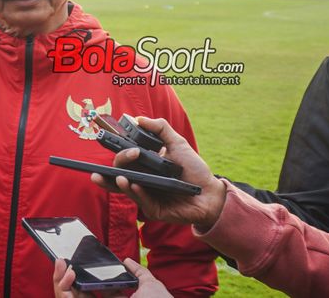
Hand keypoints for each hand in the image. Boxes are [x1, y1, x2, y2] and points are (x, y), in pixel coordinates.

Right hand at [53, 257, 171, 297]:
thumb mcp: (150, 285)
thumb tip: (126, 260)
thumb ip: (137, 273)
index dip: (80, 279)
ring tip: (62, 265)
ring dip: (61, 282)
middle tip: (62, 262)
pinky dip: (64, 289)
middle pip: (77, 296)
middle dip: (64, 279)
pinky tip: (67, 275)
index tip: (74, 265)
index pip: (92, 293)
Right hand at [91, 117, 225, 229]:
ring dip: (121, 183)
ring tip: (120, 176)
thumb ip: (160, 128)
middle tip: (131, 155)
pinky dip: (137, 194)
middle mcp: (142, 180)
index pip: (124, 160)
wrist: (210, 191)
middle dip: (117, 165)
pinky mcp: (154, 210)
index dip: (121, 153)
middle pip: (119, 174)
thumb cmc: (194, 169)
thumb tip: (139, 119)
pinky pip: (142, 202)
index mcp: (144, 166)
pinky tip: (136, 185)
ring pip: (126, 190)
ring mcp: (146, 196)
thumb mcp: (178, 144)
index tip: (125, 143)